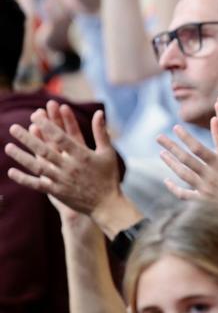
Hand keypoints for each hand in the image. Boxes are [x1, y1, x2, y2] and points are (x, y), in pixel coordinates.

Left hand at [5, 105, 122, 216]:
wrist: (106, 204)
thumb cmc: (108, 176)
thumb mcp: (108, 152)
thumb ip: (101, 132)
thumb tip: (99, 113)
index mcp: (82, 155)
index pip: (61, 137)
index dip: (47, 126)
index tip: (35, 115)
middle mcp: (69, 167)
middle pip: (44, 150)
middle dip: (27, 138)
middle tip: (13, 127)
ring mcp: (61, 180)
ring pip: (37, 166)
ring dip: (21, 156)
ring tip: (8, 146)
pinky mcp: (56, 192)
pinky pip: (37, 184)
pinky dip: (23, 179)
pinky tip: (11, 172)